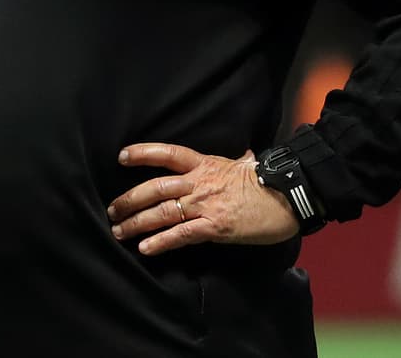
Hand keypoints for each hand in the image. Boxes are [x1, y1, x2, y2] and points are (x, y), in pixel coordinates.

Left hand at [107, 142, 297, 255]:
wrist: (288, 196)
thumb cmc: (268, 181)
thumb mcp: (246, 164)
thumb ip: (237, 160)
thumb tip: (246, 154)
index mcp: (204, 163)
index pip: (167, 153)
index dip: (143, 153)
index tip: (122, 157)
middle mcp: (198, 182)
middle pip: (154, 188)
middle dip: (129, 199)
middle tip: (111, 210)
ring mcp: (204, 205)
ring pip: (161, 212)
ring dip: (136, 222)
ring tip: (119, 231)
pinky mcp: (214, 227)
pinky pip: (180, 235)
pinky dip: (160, 242)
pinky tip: (145, 248)